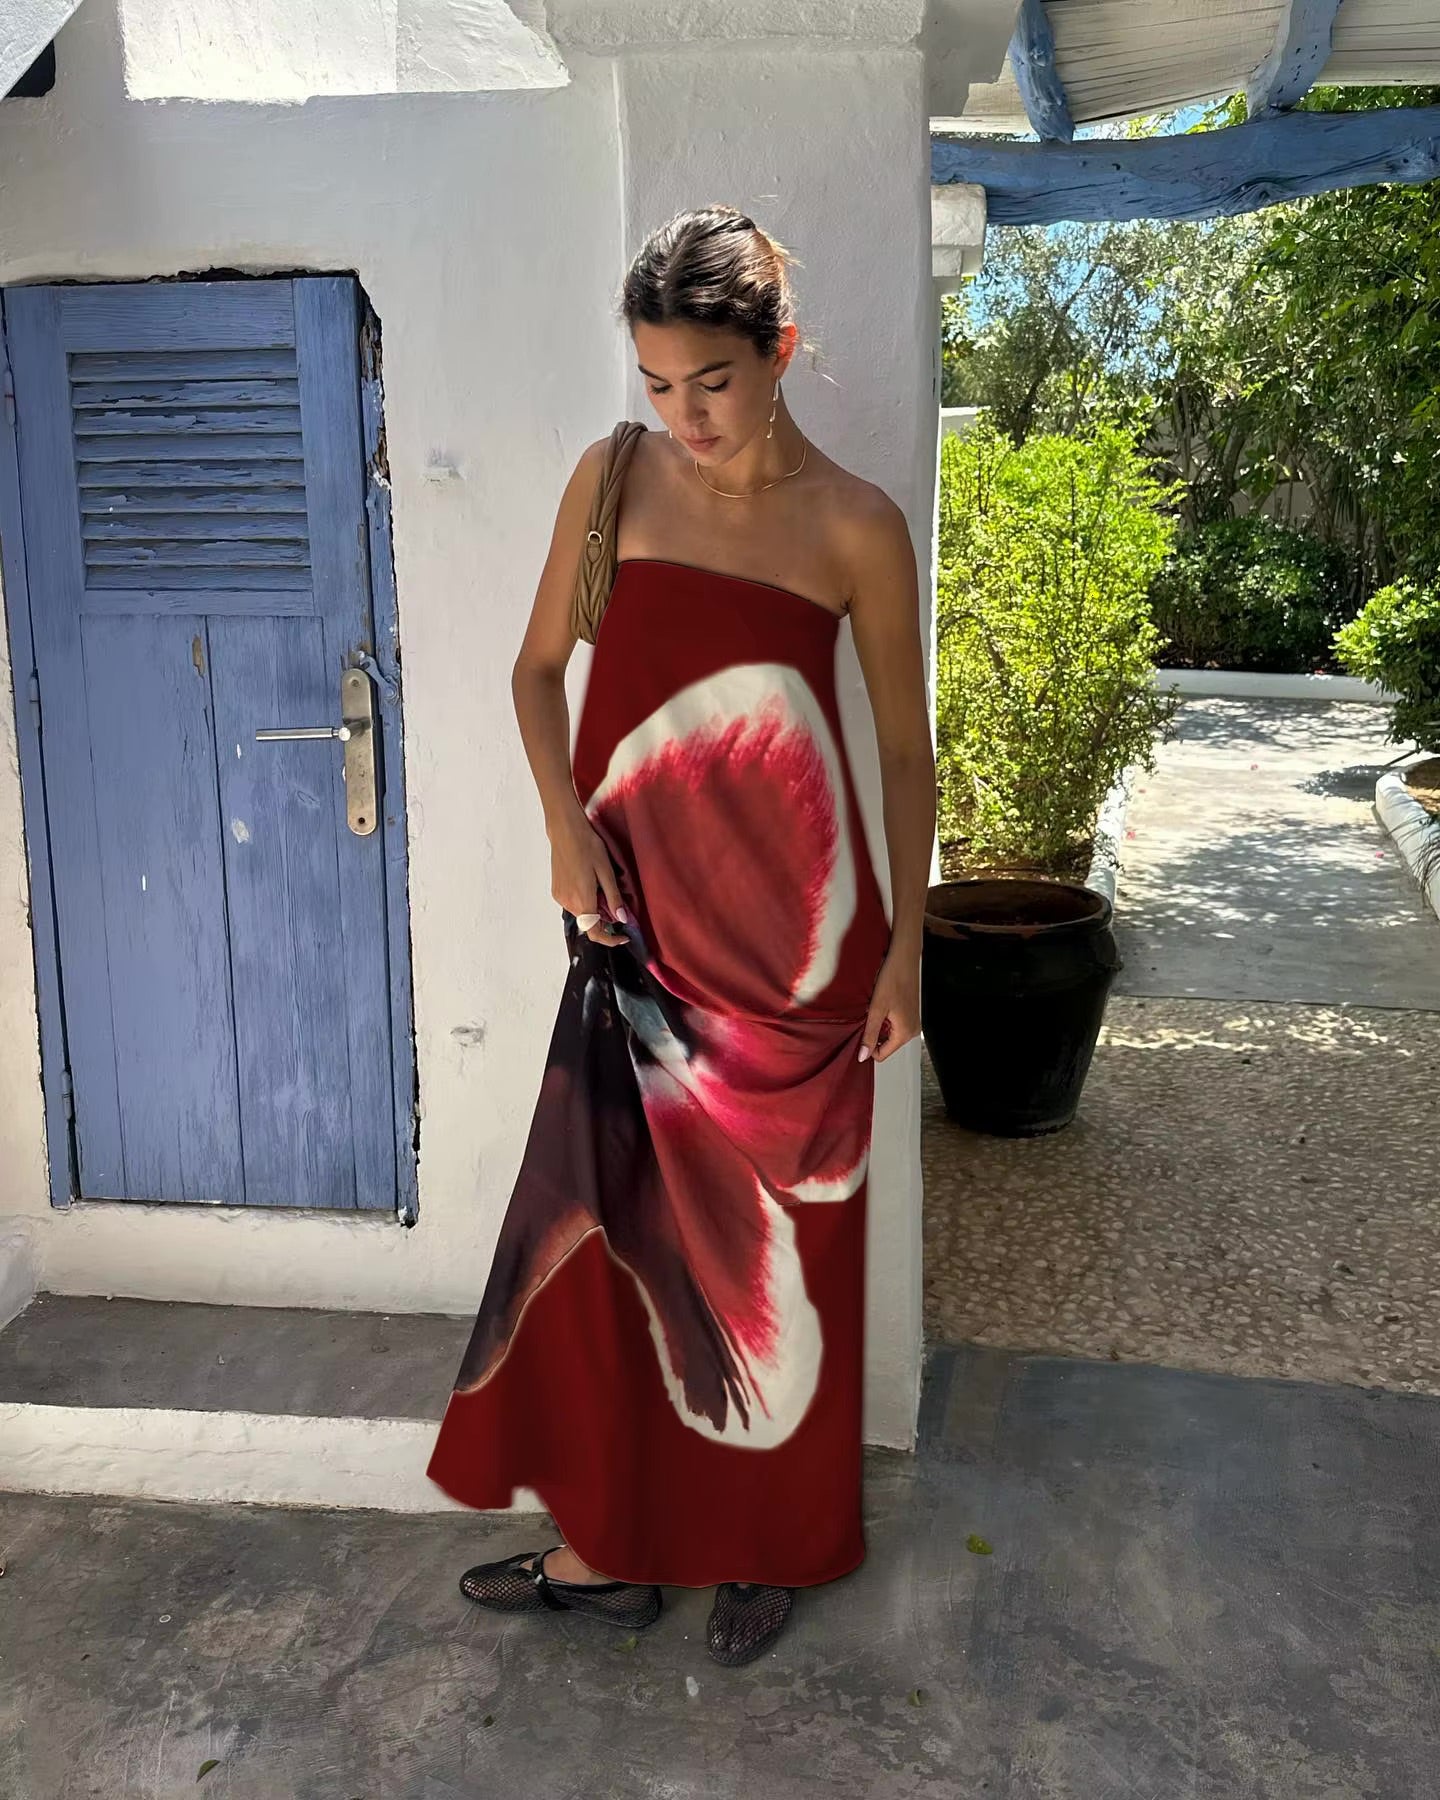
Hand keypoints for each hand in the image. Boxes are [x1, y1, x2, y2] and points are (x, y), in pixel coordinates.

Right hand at [548, 810, 628, 945]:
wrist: (566, 831)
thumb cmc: (587, 846)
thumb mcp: (607, 872)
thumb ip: (614, 898)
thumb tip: (622, 919)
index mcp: (583, 900)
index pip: (595, 932)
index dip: (610, 939)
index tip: (623, 936)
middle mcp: (568, 902)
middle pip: (590, 921)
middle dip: (604, 915)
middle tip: (614, 897)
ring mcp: (560, 897)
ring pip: (582, 912)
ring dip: (594, 906)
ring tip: (599, 883)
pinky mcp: (556, 891)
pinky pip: (573, 903)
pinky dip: (584, 899)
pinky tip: (588, 880)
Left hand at [859, 940, 919, 1063]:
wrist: (904, 958)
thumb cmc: (893, 978)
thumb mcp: (876, 1009)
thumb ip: (870, 1034)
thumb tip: (864, 1055)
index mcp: (906, 1032)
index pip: (882, 1055)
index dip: (868, 1046)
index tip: (860, 1031)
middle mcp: (913, 1030)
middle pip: (886, 1045)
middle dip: (873, 1034)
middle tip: (868, 1015)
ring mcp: (913, 1022)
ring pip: (889, 1034)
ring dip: (879, 1024)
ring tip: (876, 1007)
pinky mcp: (910, 1014)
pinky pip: (894, 1025)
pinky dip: (885, 1018)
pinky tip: (882, 1003)